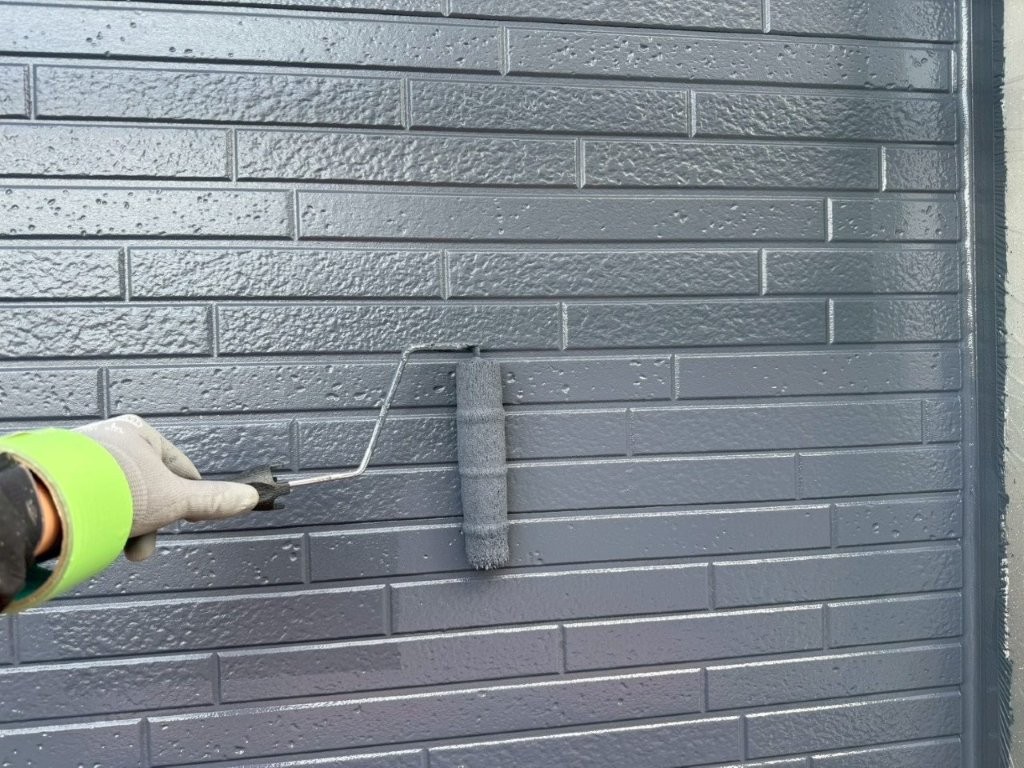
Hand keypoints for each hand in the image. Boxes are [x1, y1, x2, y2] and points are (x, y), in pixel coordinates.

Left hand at [75, 415, 258, 560]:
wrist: (53, 499)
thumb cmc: (113, 488)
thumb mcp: (174, 498)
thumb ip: (212, 500)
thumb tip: (249, 498)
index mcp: (140, 433)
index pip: (179, 467)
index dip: (185, 498)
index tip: (183, 518)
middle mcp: (111, 439)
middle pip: (147, 488)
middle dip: (149, 521)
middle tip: (142, 545)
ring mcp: (83, 457)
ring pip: (118, 498)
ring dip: (122, 525)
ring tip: (115, 542)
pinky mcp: (61, 477)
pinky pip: (90, 502)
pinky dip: (96, 520)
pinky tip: (92, 533)